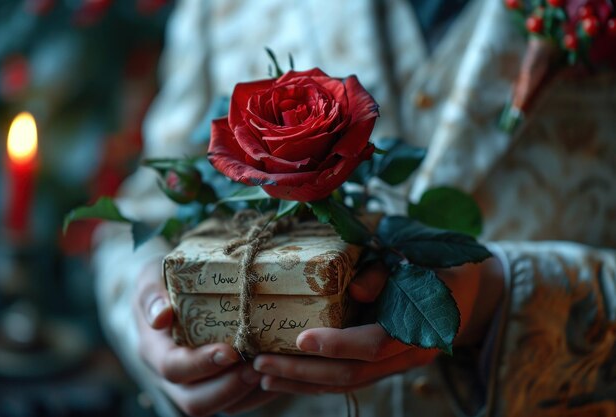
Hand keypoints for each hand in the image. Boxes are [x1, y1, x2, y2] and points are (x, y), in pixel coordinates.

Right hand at [134, 260, 278, 415]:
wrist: (172, 290)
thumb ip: (152, 295)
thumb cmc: (163, 281)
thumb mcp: (151, 279)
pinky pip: (239, 400)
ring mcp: (197, 383)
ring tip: (273, 368)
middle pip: (196, 401)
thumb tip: (161, 317)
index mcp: (155, 350)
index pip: (173, 368)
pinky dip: (261, 391)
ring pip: (221, 405)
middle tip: (258, 367)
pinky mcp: (220, 382)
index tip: (230, 352)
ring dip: (249, 392)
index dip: (202, 364)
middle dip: (229, 388)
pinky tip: (279, 369)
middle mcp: (174, 375)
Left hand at [253, 257, 503, 393]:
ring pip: (349, 383)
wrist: (470, 290)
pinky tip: (288, 378)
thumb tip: (354, 290)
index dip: (338, 344)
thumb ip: (386, 272)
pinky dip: (318, 381)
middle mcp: (409, 353)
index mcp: (420, 325)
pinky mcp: (387, 363)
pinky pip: (352, 379)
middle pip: (354, 373)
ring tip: (264, 377)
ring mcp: (399, 363)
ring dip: (304, 382)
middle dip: (305, 371)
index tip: (301, 339)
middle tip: (262, 365)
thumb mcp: (418, 257)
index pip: (374, 344)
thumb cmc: (439, 264)